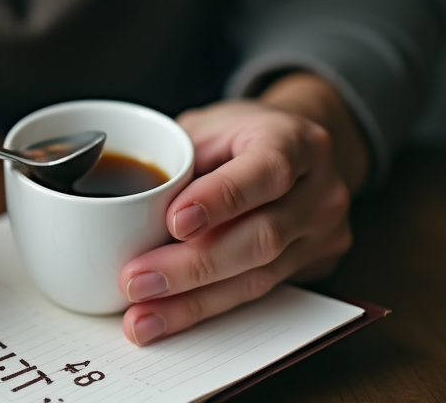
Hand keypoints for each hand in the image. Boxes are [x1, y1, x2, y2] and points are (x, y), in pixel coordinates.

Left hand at [119, 73, 367, 344]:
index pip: (266, 171)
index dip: (221, 199)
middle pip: (263, 236)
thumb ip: (178, 161)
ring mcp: (322, 233)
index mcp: (294, 140)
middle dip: (192, 265)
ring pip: (258, 277)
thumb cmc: (237, 135)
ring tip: (141, 316)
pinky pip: (257, 295)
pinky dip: (205, 308)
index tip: (174, 221)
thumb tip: (123, 211)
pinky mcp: (313, 267)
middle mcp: (319, 190)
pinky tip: (167, 318)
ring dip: (192, 302)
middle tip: (137, 280)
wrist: (294, 150)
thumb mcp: (206, 126)